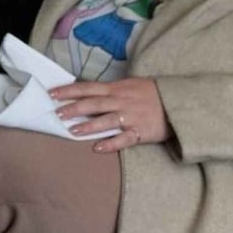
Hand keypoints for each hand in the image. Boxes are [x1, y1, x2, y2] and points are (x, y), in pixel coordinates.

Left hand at [51, 77, 172, 152]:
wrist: (180, 103)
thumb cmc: (155, 94)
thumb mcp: (133, 84)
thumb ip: (113, 89)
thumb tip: (91, 93)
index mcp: (118, 88)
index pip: (88, 88)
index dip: (69, 91)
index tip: (52, 94)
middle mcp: (122, 101)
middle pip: (93, 104)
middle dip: (73, 109)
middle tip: (57, 114)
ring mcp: (131, 117)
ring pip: (105, 120)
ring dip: (87, 126)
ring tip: (71, 131)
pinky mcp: (141, 131)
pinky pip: (124, 139)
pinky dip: (110, 143)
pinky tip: (97, 147)